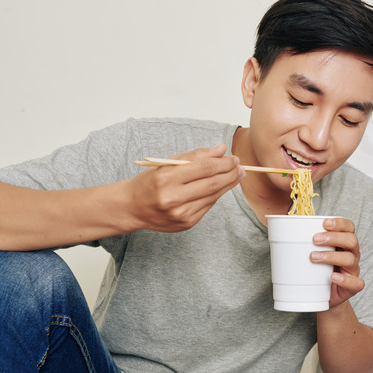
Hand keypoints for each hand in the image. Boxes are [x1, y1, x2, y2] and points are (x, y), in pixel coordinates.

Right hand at [127, 143, 244, 231]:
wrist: (132, 207)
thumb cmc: (150, 182)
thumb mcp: (167, 163)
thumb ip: (195, 156)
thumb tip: (221, 149)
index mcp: (166, 178)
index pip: (204, 168)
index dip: (223, 162)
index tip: (233, 158)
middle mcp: (173, 198)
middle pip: (212, 183)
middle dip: (230, 173)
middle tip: (240, 166)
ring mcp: (181, 213)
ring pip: (213, 196)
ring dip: (228, 184)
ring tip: (236, 175)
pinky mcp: (186, 223)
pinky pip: (208, 206)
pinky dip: (216, 195)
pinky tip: (220, 187)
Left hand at [312, 217, 364, 307]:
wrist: (322, 297)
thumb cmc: (317, 272)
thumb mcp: (313, 254)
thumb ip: (306, 243)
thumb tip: (282, 231)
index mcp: (344, 243)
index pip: (349, 228)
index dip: (340, 223)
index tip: (324, 223)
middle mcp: (352, 254)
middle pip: (351, 241)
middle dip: (334, 238)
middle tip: (315, 239)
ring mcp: (353, 271)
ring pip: (350, 259)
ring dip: (332, 256)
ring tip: (314, 257)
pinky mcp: (352, 287)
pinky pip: (356, 283)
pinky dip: (344, 279)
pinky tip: (333, 277)